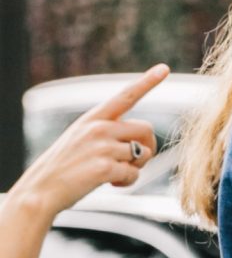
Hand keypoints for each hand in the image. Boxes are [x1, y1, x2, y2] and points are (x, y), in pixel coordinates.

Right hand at [10, 68, 169, 218]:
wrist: (41, 189)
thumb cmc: (64, 167)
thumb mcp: (80, 139)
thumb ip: (107, 133)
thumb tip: (139, 143)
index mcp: (93, 118)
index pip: (126, 96)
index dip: (147, 82)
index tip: (164, 68)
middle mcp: (99, 127)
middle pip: (146, 129)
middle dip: (148, 147)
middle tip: (133, 162)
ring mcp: (102, 147)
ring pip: (143, 154)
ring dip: (135, 168)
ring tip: (115, 175)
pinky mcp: (105, 168)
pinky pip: (134, 175)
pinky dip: (127, 182)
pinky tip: (111, 184)